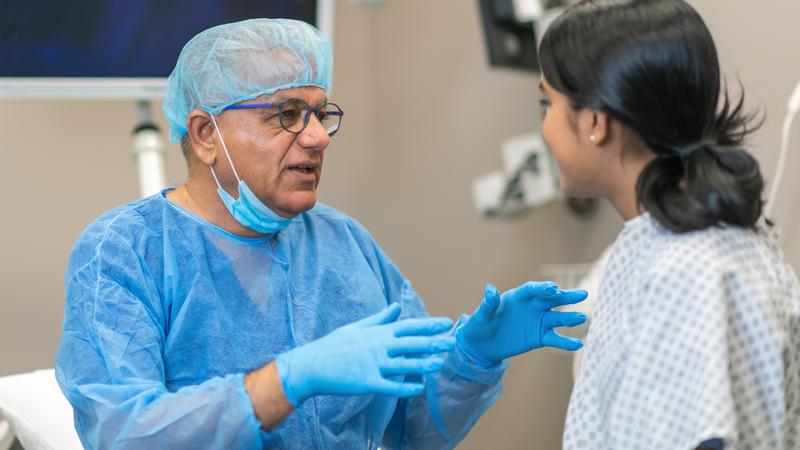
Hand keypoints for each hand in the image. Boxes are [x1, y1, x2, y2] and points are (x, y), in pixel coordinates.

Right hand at [275, 303, 454, 405]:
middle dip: (433, 342)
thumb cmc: (334, 345)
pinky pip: (390, 386)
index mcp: (377, 332)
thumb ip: (380, 318)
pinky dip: (405, 387)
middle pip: (411, 344)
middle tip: (452, 341)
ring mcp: (373, 365)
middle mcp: (378, 346)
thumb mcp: (358, 327)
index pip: (408, 326)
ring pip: (404, 364)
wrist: (311, 365)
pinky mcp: (366, 382)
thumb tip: (397, 307)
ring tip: (440, 363)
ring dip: (424, 364)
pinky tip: (419, 388)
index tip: (446, 323)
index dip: (429, 324)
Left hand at [457, 282, 587, 366]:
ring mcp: (538, 322)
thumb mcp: (482, 315)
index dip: (543, 288)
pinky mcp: (540, 338)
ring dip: (570, 318)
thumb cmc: (480, 324)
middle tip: (582, 294)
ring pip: (557, 318)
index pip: (533, 289)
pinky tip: (578, 344)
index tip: (553, 289)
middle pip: (552, 300)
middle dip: (566, 296)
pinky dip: (566, 342)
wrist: (482, 344)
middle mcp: (532, 307)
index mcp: (519, 296)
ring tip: (582, 317)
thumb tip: (490, 289)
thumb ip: (489, 303)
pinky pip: (555, 339)